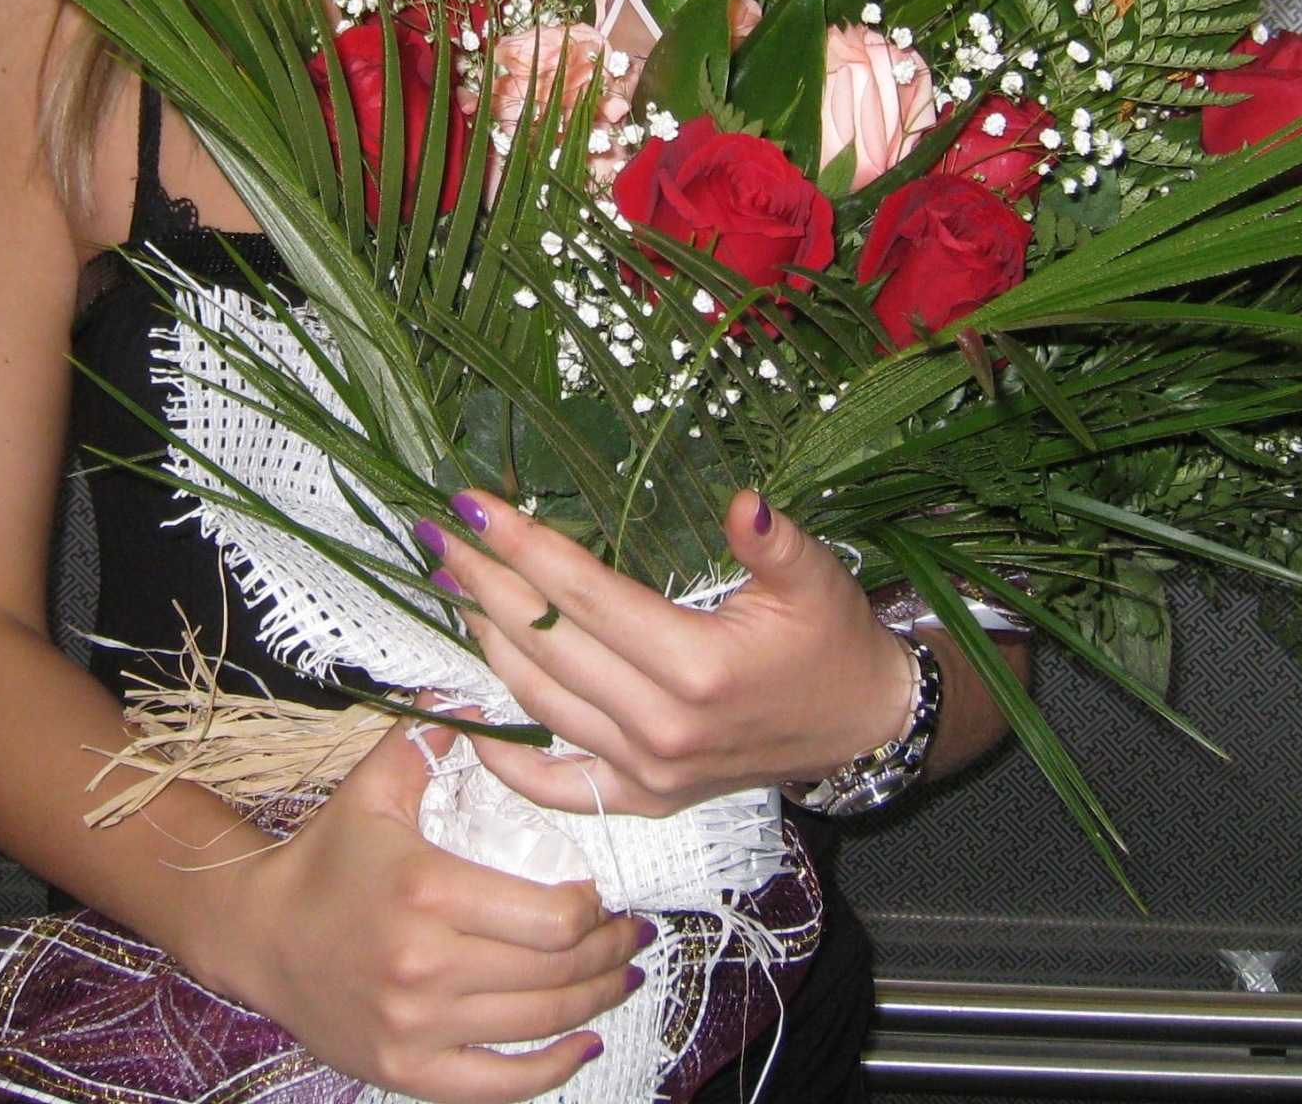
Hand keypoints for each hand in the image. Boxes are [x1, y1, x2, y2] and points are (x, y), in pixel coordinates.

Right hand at [218, 699, 652, 1101]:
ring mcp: (416, 1028)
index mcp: (429, 891)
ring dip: (596, 1002)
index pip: (550, 917)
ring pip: (538, 1024)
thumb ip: (427, 738)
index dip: (594, 909)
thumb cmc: (325, 857)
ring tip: (623, 974)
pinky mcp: (406, 1071)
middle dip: (610, 952)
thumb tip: (475, 693)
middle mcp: (426, 967)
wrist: (259, 935)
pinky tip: (584, 1044)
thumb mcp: (372, 787)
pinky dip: (551, 1072)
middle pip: (555, 972)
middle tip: (633, 931)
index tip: (605, 892)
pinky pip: (498, 1086)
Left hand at [420, 490, 917, 817]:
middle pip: (547, 645)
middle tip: (439, 536)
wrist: (861, 725)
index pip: (584, 595)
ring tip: (453, 588)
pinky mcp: (643, 801)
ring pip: (539, 704)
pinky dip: (503, 754)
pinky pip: (556, 784)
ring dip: (486, 643)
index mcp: (698, 666)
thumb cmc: (834, 639)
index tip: (475, 504)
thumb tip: (743, 500)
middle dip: (485, 583)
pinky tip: (463, 713)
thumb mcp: (816, 577)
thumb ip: (773, 540)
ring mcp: (647, 774)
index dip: (524, 545)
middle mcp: (662, 727)